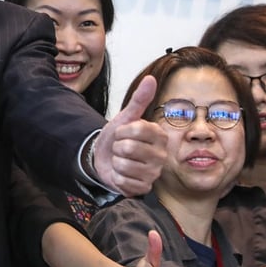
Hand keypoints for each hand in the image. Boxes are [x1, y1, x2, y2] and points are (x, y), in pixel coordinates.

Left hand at [94, 76, 166, 195]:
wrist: (104, 156)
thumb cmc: (117, 137)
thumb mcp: (125, 117)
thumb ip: (138, 99)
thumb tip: (151, 78)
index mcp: (159, 135)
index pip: (137, 130)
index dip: (122, 131)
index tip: (122, 132)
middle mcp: (161, 155)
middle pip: (130, 148)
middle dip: (117, 147)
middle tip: (120, 148)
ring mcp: (153, 173)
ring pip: (126, 165)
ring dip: (116, 162)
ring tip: (120, 160)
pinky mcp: (144, 188)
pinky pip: (124, 181)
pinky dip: (116, 177)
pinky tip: (121, 174)